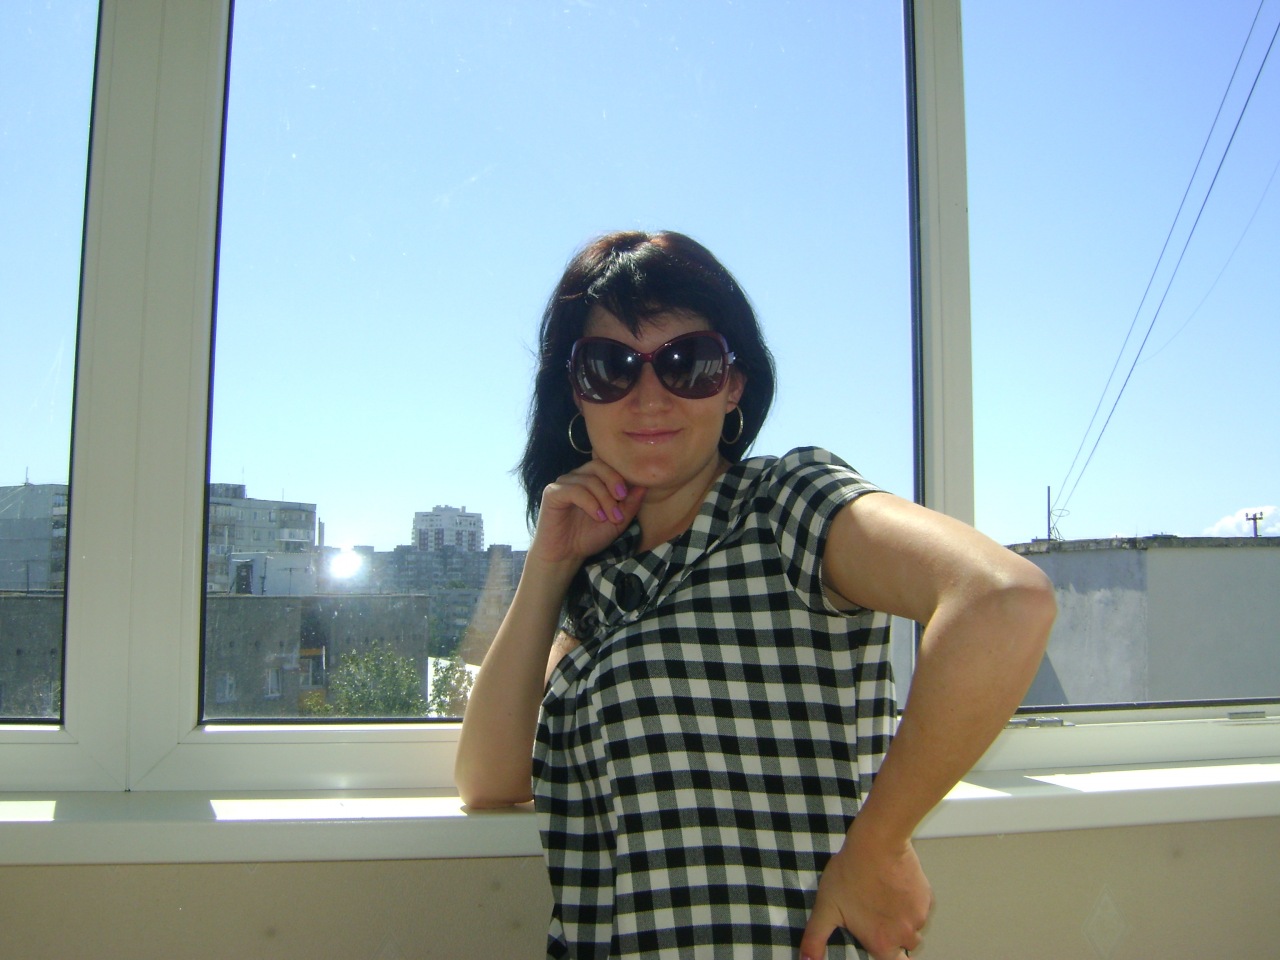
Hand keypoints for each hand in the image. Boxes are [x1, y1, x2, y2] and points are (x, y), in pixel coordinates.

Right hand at [530, 459, 645, 565]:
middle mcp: (577, 477)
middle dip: (613, 482)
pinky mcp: (552, 493)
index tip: (626, 496)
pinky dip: (589, 502)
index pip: (607, 464)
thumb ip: (630, 504)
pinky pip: (574, 490)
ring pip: (588, 480)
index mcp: (591, 479)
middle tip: (621, 501)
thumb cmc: (589, 537)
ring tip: (608, 517)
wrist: (566, 555)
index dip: (619, 476)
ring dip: (604, 498)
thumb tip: (644, 486)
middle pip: (598, 466)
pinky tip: (597, 516)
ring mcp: (563, 484)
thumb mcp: (617, 522)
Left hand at [798, 833, 931, 959]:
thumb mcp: (825, 907)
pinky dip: (910, 902)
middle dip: (892, 935)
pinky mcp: (927, 897)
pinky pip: (921, 907)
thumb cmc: (851, 873)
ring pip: (913, 926)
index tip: (876, 942)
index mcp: (883, 944)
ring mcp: (919, 916)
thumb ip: (815, 938)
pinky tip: (894, 886)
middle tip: (874, 915)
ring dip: (902, 919)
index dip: (884, 954)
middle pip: (903, 946)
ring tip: (882, 898)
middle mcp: (905, 935)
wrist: (876, 843)